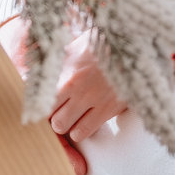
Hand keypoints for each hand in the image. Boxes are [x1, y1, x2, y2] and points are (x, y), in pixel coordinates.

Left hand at [49, 29, 127, 174]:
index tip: (41, 100)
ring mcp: (90, 99)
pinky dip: (81, 130)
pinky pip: (83, 132)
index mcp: (65, 66)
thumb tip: (40, 62)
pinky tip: (86, 121)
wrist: (136, 45)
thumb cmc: (108, 42)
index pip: (38, 92)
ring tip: (72, 116)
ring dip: (65, 123)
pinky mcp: (107, 109)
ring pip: (62, 126)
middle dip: (51, 113)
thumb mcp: (79, 43)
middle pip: (47, 112)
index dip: (38, 99)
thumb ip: (60, 56)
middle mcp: (73, 84)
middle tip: (59, 109)